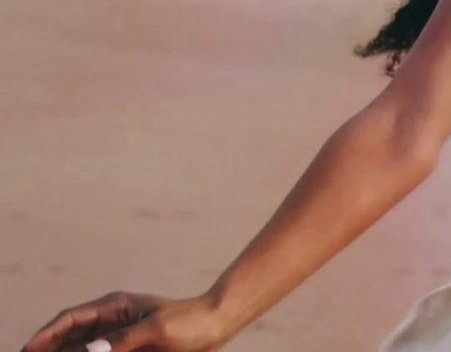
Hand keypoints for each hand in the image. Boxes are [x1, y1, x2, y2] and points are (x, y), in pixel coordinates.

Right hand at [20, 292, 228, 351]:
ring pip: (80, 347)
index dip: (46, 334)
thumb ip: (123, 340)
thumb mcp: (157, 330)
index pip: (71, 318)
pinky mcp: (126, 349)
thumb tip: (90, 350)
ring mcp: (117, 336)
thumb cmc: (191, 323)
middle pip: (69, 335)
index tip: (29, 350)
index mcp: (115, 306)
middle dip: (48, 348)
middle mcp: (111, 320)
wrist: (217, 326)